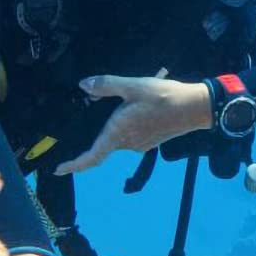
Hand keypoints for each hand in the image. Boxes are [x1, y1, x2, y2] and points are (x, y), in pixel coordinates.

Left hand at [53, 74, 214, 174]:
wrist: (196, 107)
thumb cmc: (163, 97)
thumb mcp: (133, 86)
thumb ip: (107, 85)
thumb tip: (84, 85)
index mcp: (118, 133)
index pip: (92, 156)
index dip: (75, 165)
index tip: (60, 170)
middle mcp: (127, 143)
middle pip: (105, 140)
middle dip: (102, 124)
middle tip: (106, 101)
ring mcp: (140, 144)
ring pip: (120, 134)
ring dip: (120, 119)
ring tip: (133, 95)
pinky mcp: (151, 141)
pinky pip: (132, 133)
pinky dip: (130, 121)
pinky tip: (141, 104)